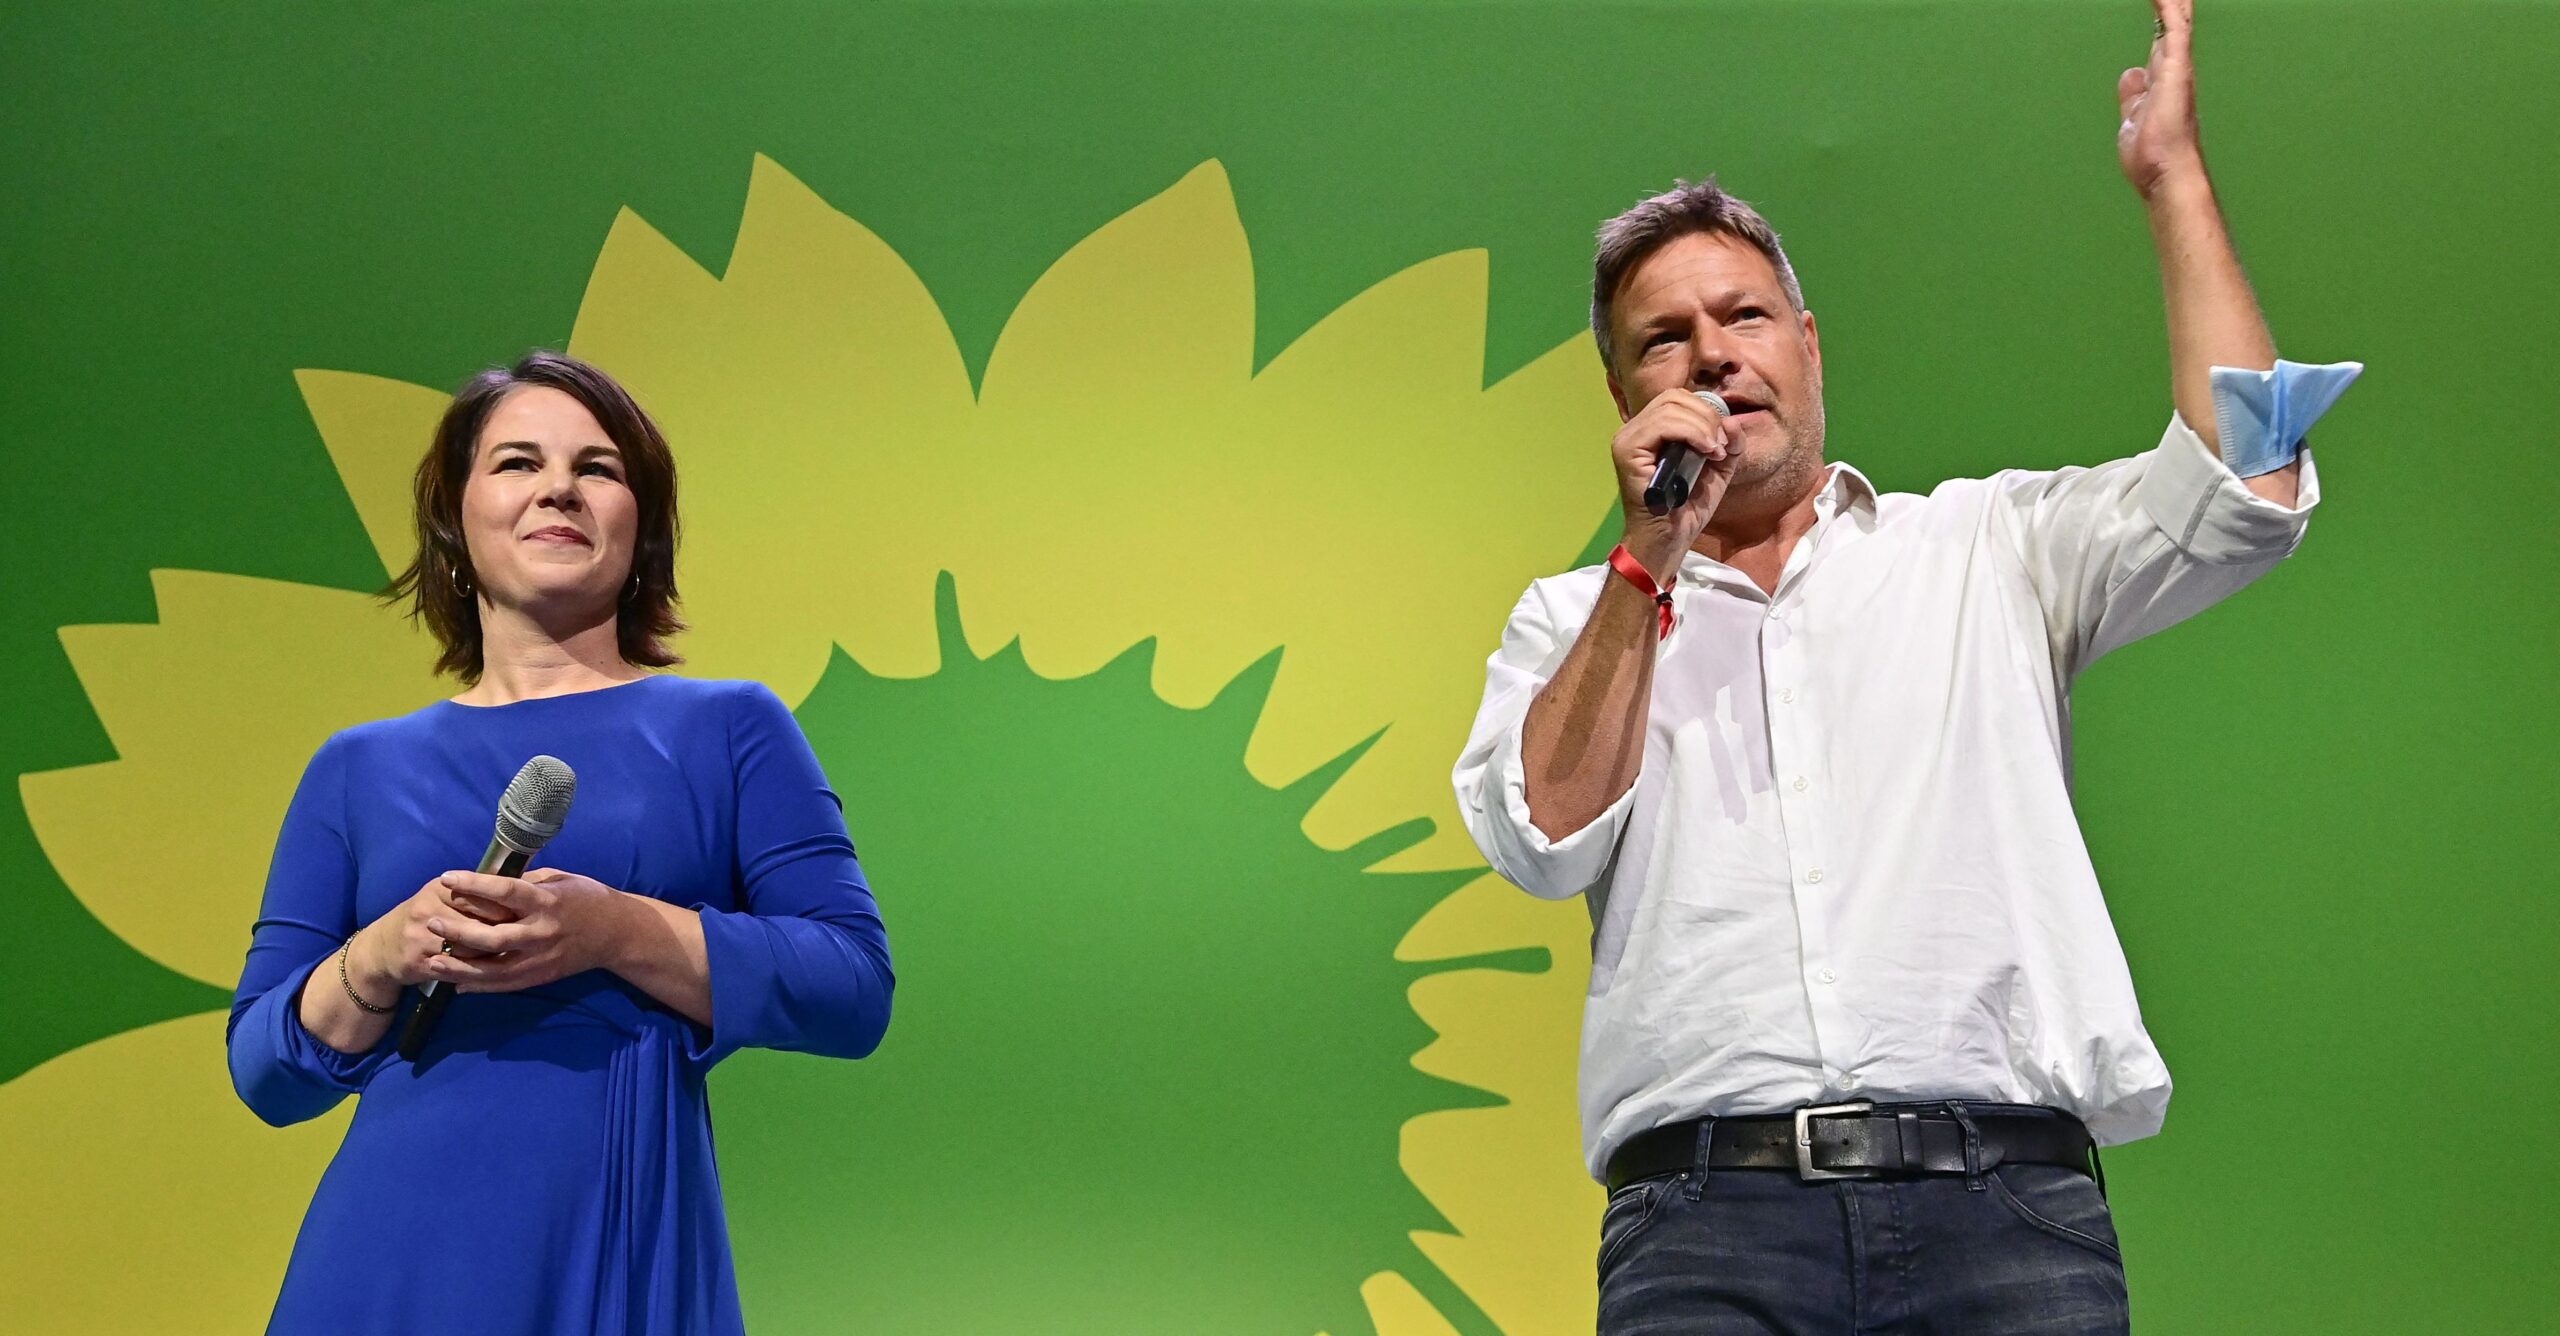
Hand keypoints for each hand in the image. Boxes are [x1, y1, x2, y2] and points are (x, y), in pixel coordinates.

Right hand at [345, 875, 517, 998]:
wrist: (382, 948)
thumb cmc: (426, 916)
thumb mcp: (446, 895)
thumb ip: (482, 889)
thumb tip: (529, 879)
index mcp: (440, 888)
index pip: (481, 893)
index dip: (507, 906)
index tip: (528, 913)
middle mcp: (428, 908)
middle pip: (478, 920)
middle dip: (505, 930)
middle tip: (527, 936)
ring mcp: (421, 936)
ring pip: (470, 947)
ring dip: (493, 954)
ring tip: (515, 954)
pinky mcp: (419, 961)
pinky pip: (457, 968)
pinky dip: (475, 971)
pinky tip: (491, 971)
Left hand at [417, 867, 637, 994]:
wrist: (617, 934)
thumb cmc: (586, 898)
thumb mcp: (559, 880)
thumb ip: (525, 882)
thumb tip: (487, 879)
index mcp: (547, 901)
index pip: (505, 891)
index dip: (474, 884)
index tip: (447, 878)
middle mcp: (542, 932)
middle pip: (493, 937)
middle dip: (459, 931)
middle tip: (431, 923)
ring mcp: (541, 958)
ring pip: (494, 969)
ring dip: (460, 968)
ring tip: (432, 963)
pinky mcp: (541, 977)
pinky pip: (505, 985)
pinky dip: (479, 986)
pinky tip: (456, 984)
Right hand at [1612, 386, 1737, 578]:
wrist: (1669, 539)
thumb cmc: (1687, 508)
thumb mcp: (1716, 469)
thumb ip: (1728, 442)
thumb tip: (1731, 420)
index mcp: (1651, 430)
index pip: (1678, 398)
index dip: (1706, 411)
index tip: (1722, 440)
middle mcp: (1634, 430)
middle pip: (1674, 397)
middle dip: (1707, 416)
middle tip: (1719, 446)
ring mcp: (1627, 439)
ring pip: (1670, 407)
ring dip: (1702, 426)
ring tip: (1713, 451)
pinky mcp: (1627, 451)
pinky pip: (1661, 425)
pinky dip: (1691, 433)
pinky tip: (1705, 451)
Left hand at [2118, 0, 2205, 198]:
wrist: (2165, 171)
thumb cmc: (2154, 155)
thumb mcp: (2133, 117)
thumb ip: (2133, 95)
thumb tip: (2132, 74)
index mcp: (2165, 79)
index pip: (2163, 40)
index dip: (2161, 18)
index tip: (2159, 0)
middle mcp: (2175, 69)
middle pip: (2173, 24)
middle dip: (2172, 3)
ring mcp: (2177, 67)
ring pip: (2177, 19)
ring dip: (2172, 1)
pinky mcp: (2177, 68)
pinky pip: (2173, 27)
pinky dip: (2168, 7)